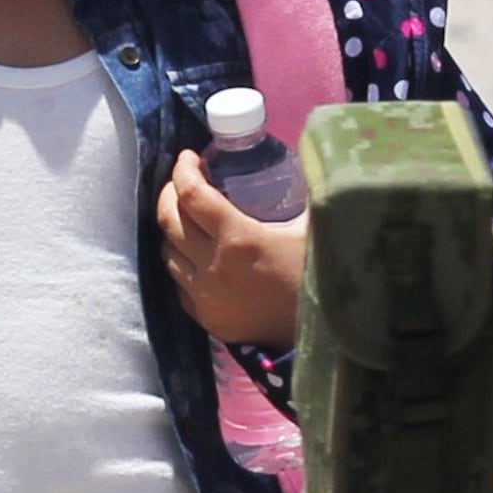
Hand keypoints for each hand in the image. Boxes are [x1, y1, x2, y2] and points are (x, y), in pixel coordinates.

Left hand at [156, 154, 304, 348]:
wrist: (324, 336)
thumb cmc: (322, 276)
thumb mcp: (315, 227)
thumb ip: (307, 191)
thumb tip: (312, 156)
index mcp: (238, 238)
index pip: (192, 195)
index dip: (184, 170)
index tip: (190, 156)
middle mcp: (212, 266)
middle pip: (169, 219)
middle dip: (170, 192)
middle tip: (184, 180)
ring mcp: (204, 295)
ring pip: (168, 252)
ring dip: (172, 227)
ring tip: (186, 213)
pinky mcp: (205, 317)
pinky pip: (178, 282)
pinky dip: (180, 260)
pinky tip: (194, 252)